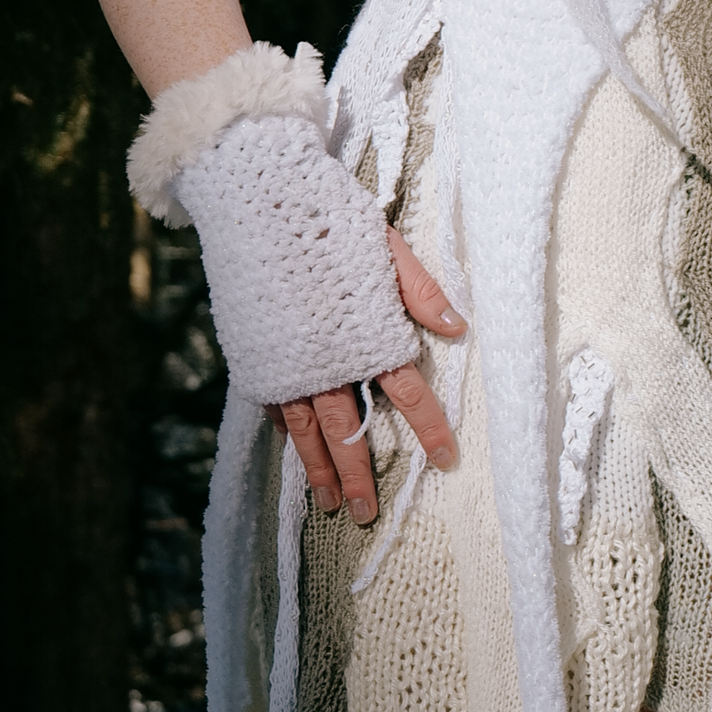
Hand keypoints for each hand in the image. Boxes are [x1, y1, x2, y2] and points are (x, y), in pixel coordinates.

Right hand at [279, 233, 463, 522]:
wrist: (253, 198)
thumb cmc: (325, 215)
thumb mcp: (385, 245)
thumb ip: (420, 291)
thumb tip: (458, 329)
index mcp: (368, 334)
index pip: (409, 394)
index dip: (429, 429)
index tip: (445, 459)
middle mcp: (327, 358)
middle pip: (351, 429)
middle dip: (361, 474)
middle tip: (366, 513)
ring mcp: (286, 361)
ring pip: (307, 429)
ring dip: (320, 470)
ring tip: (331, 504)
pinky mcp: (255, 356)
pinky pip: (275, 405)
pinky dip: (288, 433)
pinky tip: (297, 452)